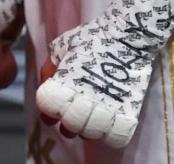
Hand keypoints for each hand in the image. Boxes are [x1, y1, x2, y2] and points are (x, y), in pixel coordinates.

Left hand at [36, 0, 173, 148]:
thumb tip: (48, 80)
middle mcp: (82, 99)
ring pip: (90, 134)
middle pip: (68, 127)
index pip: (47, 108)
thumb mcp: (64, 45)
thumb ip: (52, 64)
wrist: (126, 36)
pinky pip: (115, 137)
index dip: (48, 108)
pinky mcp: (126, 112)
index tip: (55, 102)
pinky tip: (109, 121)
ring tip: (92, 115)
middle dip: (68, 121)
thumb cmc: (92, 37)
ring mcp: (105, 108)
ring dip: (88, 128)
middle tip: (75, 110)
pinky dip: (110, 133)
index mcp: (64, 82)